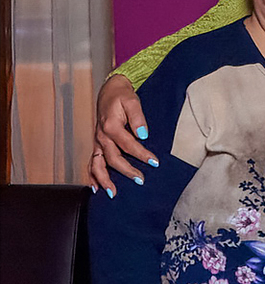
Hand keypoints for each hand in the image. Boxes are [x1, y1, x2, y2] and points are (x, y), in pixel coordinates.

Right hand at [89, 74, 155, 193]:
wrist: (110, 91)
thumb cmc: (122, 96)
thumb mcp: (132, 102)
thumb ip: (138, 118)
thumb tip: (143, 134)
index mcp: (110, 126)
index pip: (128, 145)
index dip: (142, 155)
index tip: (154, 163)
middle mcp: (101, 136)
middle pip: (113, 158)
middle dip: (126, 171)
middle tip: (140, 180)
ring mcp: (97, 141)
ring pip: (97, 164)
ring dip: (104, 179)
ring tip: (112, 193)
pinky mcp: (97, 143)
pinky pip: (92, 162)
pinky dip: (92, 175)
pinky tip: (96, 187)